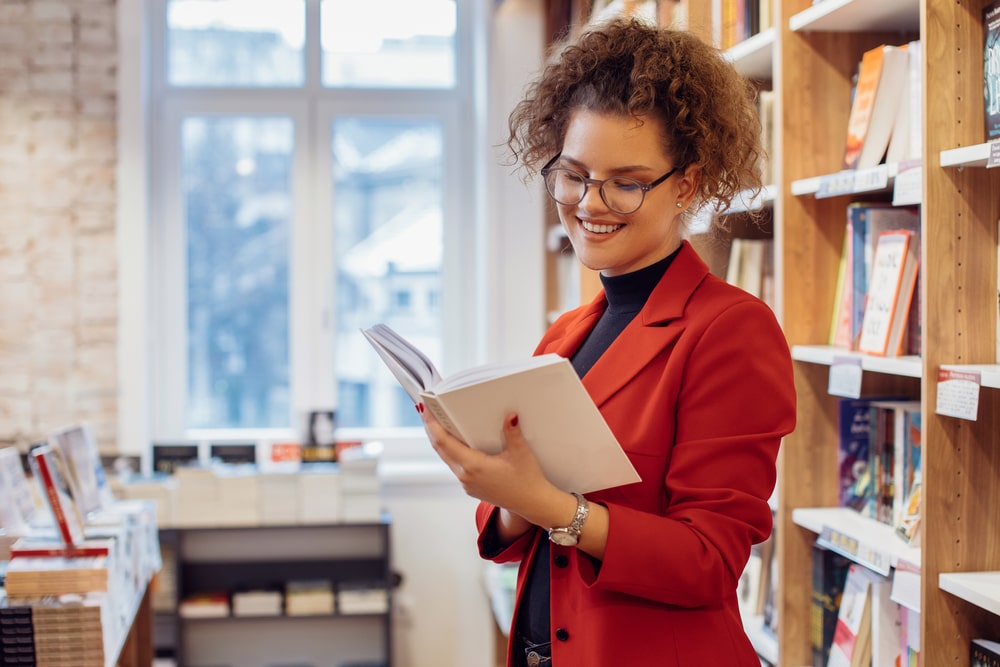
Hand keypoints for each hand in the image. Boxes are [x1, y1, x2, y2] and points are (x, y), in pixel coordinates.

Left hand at [419, 406, 559, 522]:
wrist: (533, 504)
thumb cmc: (528, 481)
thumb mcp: (520, 452)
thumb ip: (512, 432)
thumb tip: (509, 415)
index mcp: (473, 466)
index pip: (443, 442)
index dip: (432, 425)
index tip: (426, 410)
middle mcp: (465, 476)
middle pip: (440, 449)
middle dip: (431, 429)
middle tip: (427, 411)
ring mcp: (467, 483)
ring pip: (446, 458)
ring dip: (440, 441)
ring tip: (437, 423)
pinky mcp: (470, 487)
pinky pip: (455, 466)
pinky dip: (450, 451)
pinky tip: (454, 442)